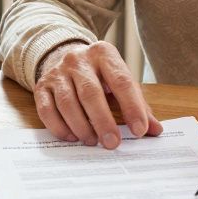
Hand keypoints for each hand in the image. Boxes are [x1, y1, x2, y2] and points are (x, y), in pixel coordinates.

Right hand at [33, 40, 162, 148]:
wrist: (62, 55)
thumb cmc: (98, 74)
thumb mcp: (119, 80)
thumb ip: (138, 104)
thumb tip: (156, 130)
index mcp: (104, 54)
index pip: (121, 81)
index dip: (132, 107)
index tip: (140, 131)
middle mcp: (78, 60)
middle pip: (91, 93)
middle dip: (103, 121)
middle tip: (112, 144)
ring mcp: (57, 72)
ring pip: (68, 102)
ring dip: (81, 126)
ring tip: (92, 142)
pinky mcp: (41, 86)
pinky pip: (47, 109)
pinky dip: (59, 127)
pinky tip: (72, 137)